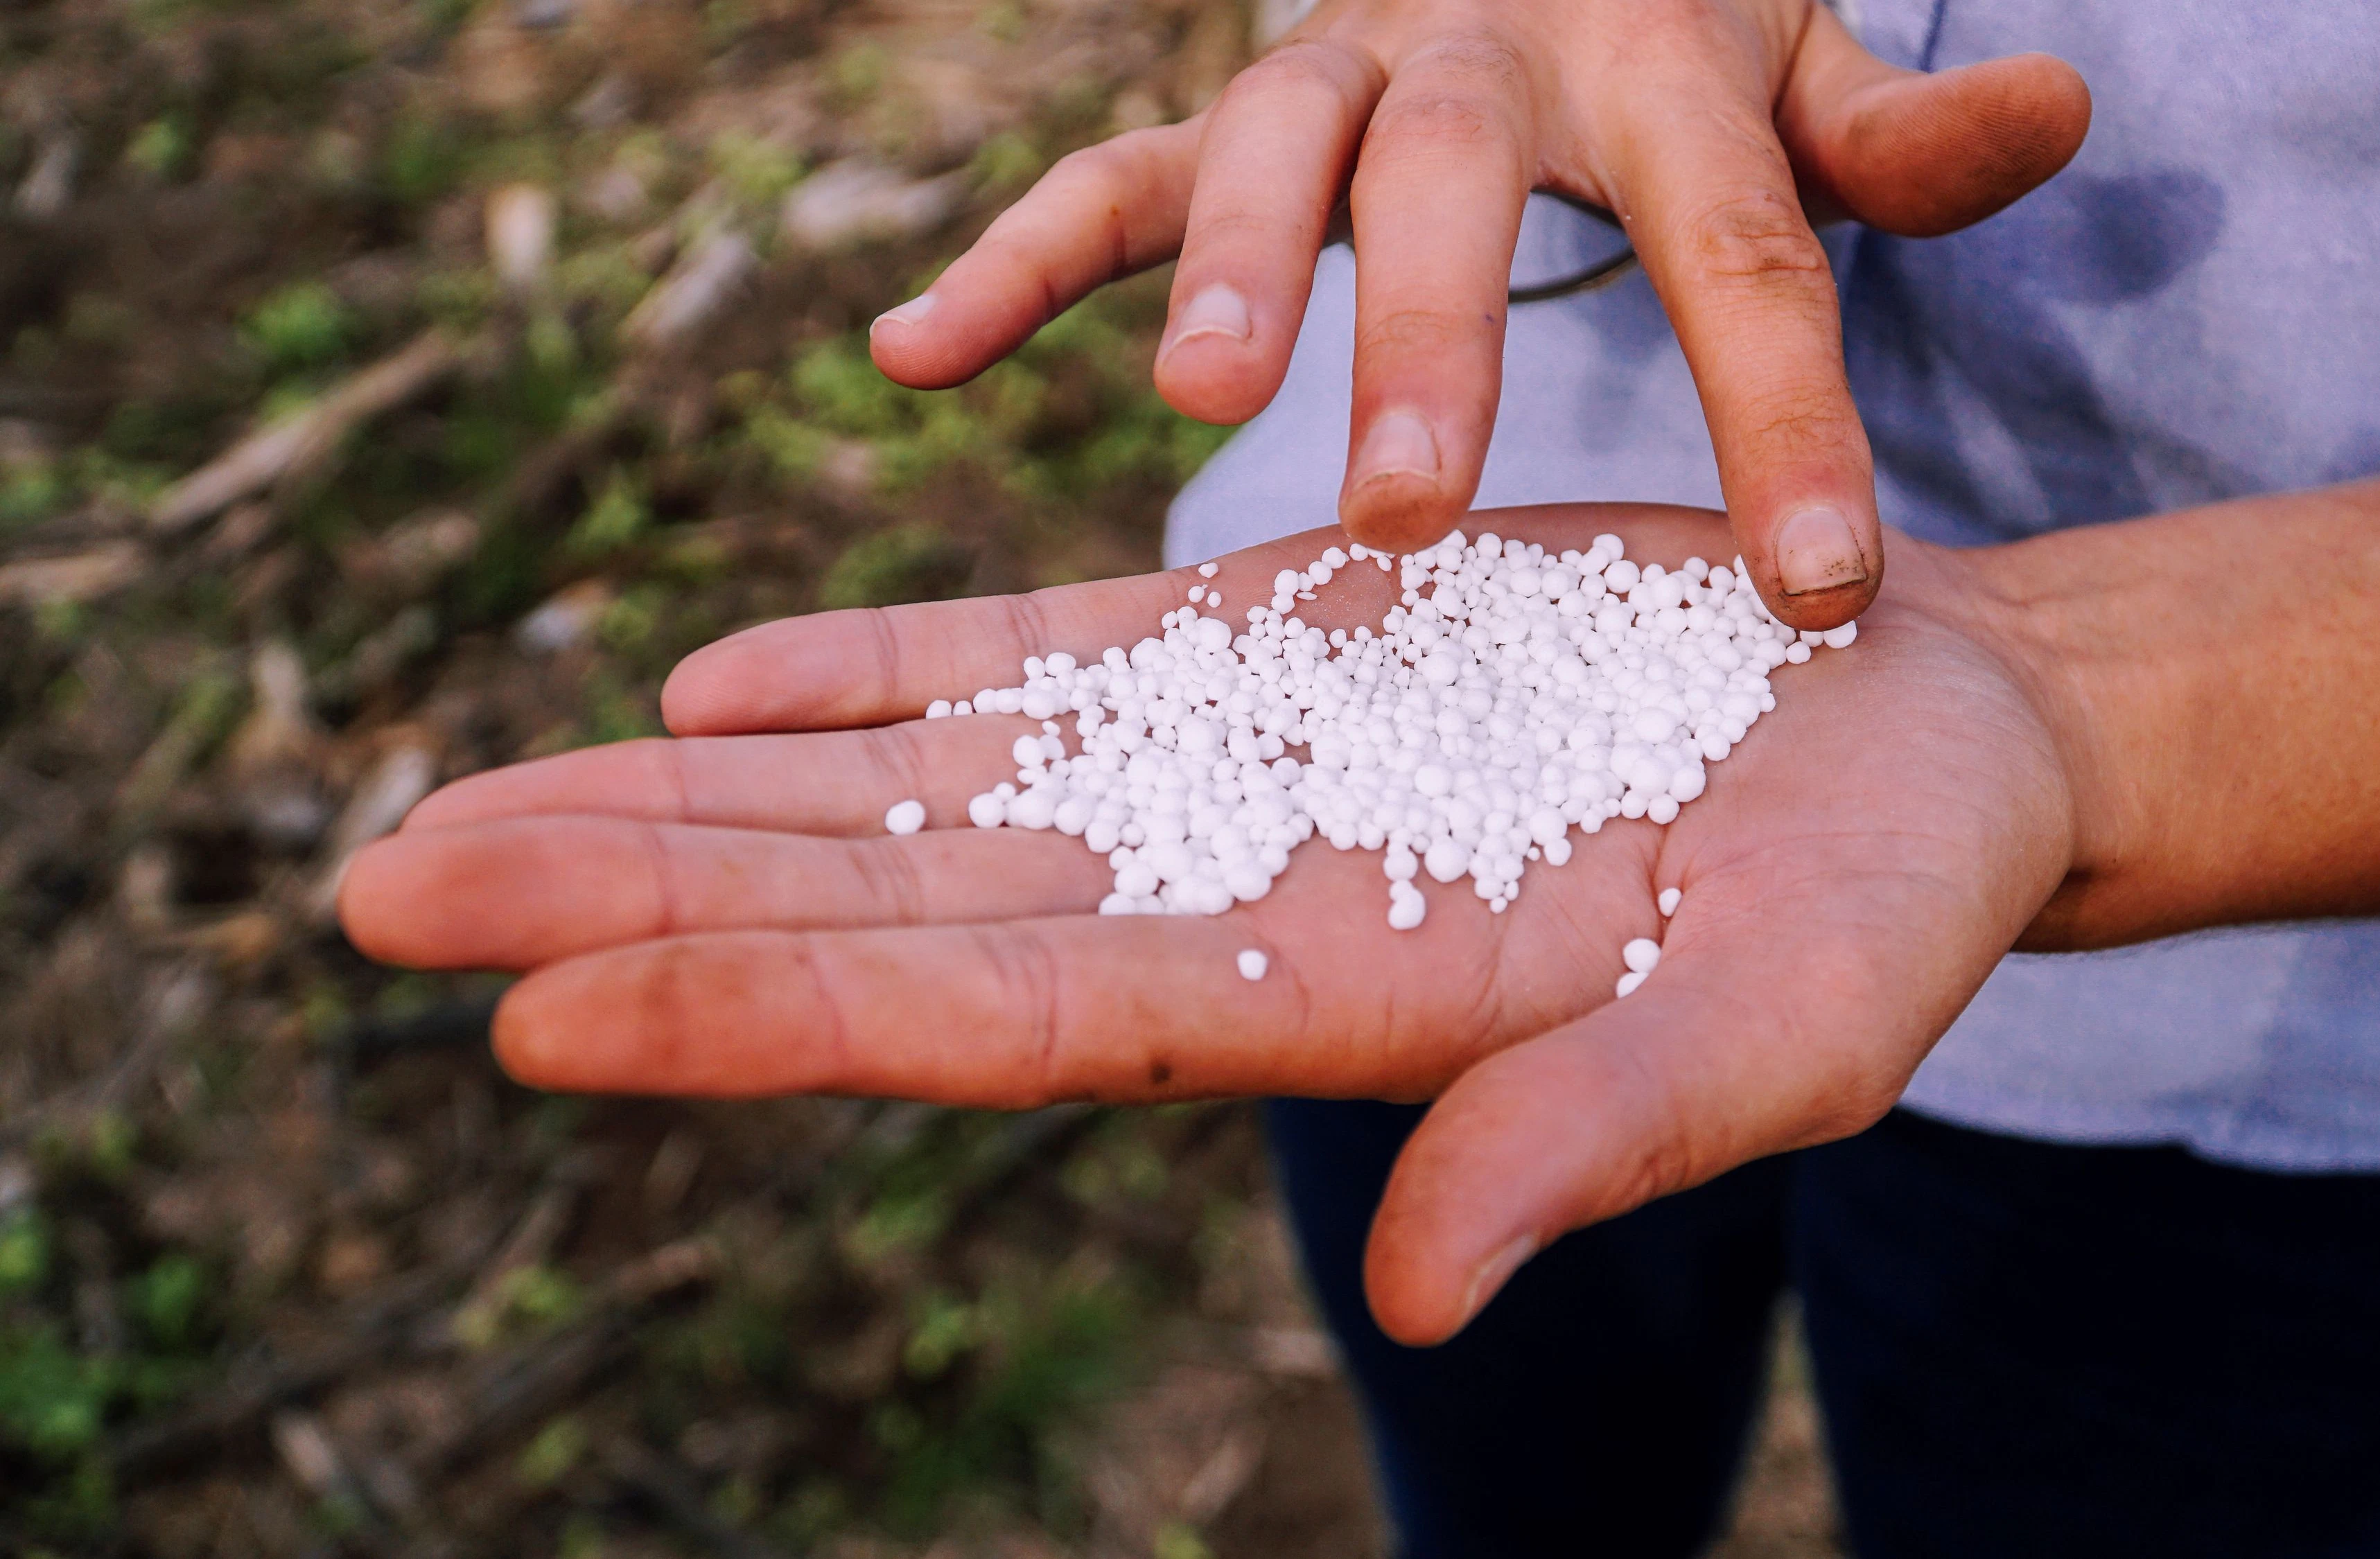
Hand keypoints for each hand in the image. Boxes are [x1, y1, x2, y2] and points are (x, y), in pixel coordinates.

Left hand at [341, 508, 2086, 1341]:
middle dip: (634, 904)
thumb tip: (1414, 1300)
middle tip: (372, 888)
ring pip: (903, 787)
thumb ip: (1587, 1138)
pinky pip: (1025, 663)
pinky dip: (868, 668)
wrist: (1913, 723)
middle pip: (876, 912)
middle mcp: (1222, 903)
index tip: (537, 1013)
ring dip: (682, 792)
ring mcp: (1227, 772)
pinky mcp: (1265, 650)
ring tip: (455, 801)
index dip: (765, 1017)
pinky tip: (715, 676)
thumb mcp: (1776, 1033)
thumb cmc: (1880, 905)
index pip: (989, 1026)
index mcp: (1319, 1007)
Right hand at [867, 1, 2088, 628]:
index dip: (1784, 412)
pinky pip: (1104, 179)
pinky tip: (908, 359)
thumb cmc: (1702, 59)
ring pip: (1263, 155)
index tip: (1821, 590)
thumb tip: (2062, 105)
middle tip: (1413, 515)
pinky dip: (1012, 261)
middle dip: (1432, 344)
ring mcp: (1338, 82)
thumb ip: (1909, 130)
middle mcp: (1484, 60)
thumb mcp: (1811, 80)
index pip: (1742, 250)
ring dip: (1221, 273)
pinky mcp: (1229, 121)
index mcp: (1661, 73)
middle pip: (1459, 193)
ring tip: (1198, 402)